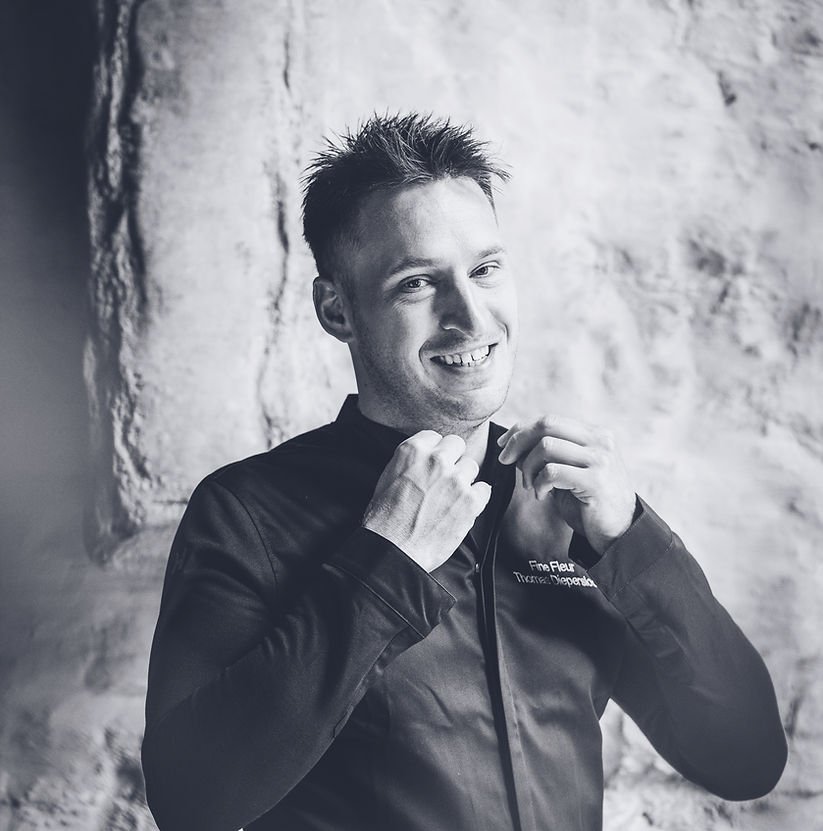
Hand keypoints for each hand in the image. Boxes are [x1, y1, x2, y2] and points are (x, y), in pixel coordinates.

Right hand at [362, 431, 491, 571]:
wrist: (393, 549)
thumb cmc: (384, 520)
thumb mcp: (388, 478)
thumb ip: (409, 463)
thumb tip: (423, 461)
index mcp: (413, 451)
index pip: (435, 437)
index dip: (434, 452)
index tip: (432, 464)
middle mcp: (436, 460)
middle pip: (457, 444)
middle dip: (452, 459)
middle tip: (444, 478)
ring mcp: (456, 479)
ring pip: (471, 466)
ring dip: (464, 479)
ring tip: (451, 497)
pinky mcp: (471, 501)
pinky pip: (485, 489)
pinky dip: (477, 498)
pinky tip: (464, 508)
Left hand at [497, 416, 635, 555]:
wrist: (619, 532)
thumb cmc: (588, 503)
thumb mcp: (567, 472)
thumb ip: (547, 455)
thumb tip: (513, 444)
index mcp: (595, 434)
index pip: (550, 420)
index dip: (521, 430)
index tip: (503, 444)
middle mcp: (601, 441)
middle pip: (547, 425)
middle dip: (519, 441)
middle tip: (505, 460)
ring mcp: (600, 460)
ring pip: (546, 447)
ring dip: (528, 467)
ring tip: (530, 485)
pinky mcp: (595, 481)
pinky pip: (552, 472)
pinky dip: (539, 483)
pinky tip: (542, 495)